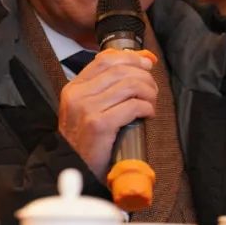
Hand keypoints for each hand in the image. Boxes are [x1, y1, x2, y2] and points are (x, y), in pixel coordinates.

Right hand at [57, 49, 156, 179]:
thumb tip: (141, 60)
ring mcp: (87, 109)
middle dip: (144, 76)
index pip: (105, 59)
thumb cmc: (85, 140)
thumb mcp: (86, 108)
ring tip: (151, 102)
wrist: (74, 167)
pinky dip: (147, 108)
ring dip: (148, 92)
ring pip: (129, 85)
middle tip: (152, 89)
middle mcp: (78, 95)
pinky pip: (132, 106)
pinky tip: (148, 114)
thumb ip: (106, 87)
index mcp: (74, 88)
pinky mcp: (100, 125)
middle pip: (120, 70)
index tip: (146, 63)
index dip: (131, 57)